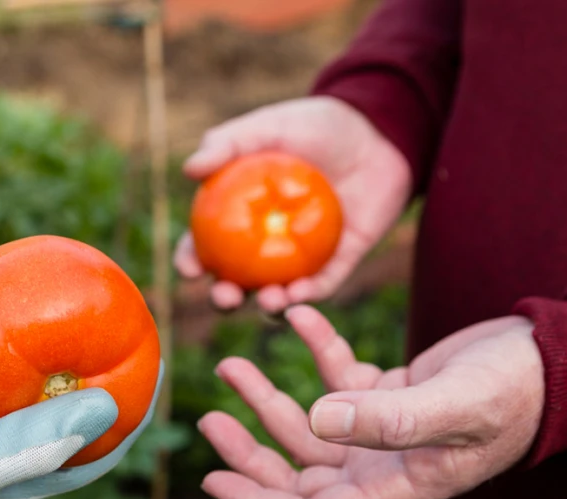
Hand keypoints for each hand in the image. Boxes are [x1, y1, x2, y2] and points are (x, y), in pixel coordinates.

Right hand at [0, 270, 162, 498]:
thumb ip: (36, 442)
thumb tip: (111, 404)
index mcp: (25, 469)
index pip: (97, 440)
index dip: (135, 403)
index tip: (159, 359)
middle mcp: (3, 438)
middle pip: (61, 390)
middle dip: (87, 349)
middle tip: (111, 302)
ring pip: (10, 357)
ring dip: (24, 320)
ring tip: (42, 274)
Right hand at [174, 97, 412, 313]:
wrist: (377, 132)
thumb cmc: (316, 125)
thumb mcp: (269, 126)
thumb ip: (227, 143)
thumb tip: (189, 170)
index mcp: (238, 214)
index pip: (204, 244)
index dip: (191, 260)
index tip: (190, 269)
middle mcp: (264, 242)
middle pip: (236, 280)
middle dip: (224, 297)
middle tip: (225, 297)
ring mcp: (301, 257)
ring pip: (277, 292)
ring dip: (268, 305)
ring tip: (270, 299)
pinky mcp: (338, 262)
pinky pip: (321, 285)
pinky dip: (310, 295)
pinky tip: (301, 294)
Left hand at [197, 305, 543, 498]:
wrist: (556, 360)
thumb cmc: (518, 390)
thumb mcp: (457, 404)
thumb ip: (389, 418)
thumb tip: (317, 419)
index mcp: (395, 486)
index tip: (212, 479)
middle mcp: (382, 464)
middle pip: (297, 474)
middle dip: (251, 451)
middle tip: (210, 417)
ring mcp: (384, 430)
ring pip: (309, 424)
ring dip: (269, 397)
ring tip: (232, 364)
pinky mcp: (390, 392)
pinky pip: (338, 376)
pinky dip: (316, 349)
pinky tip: (297, 317)